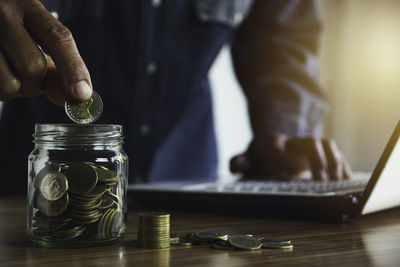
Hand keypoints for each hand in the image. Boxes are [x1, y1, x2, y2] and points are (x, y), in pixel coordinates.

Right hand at [0, 0, 91, 104]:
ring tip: (9, 72)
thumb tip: (73, 94)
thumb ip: (57, 62)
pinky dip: (1, 90)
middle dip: (37, 84)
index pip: (57, 38)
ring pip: (10, 84)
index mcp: (25, 4)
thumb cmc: (9, 28)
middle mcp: (1, 13)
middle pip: (34, 67)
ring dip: (16, 90)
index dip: (73, 68)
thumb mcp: (34, 33)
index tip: (82, 93)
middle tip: (30, 79)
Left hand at [230, 134, 351, 180]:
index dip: (280, 160)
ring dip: (331, 166)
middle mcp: (293, 139)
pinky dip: (342, 166)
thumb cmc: (262, 156)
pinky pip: (335, 152)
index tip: (283, 177)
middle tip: (316, 185)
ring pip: (325, 147)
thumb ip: (241, 162)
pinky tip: (345, 181)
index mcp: (271, 141)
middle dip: (314, 164)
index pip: (276, 146)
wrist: (278, 144)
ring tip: (334, 185)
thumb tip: (234, 166)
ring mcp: (309, 142)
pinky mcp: (324, 148)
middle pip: (308, 145)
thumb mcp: (248, 158)